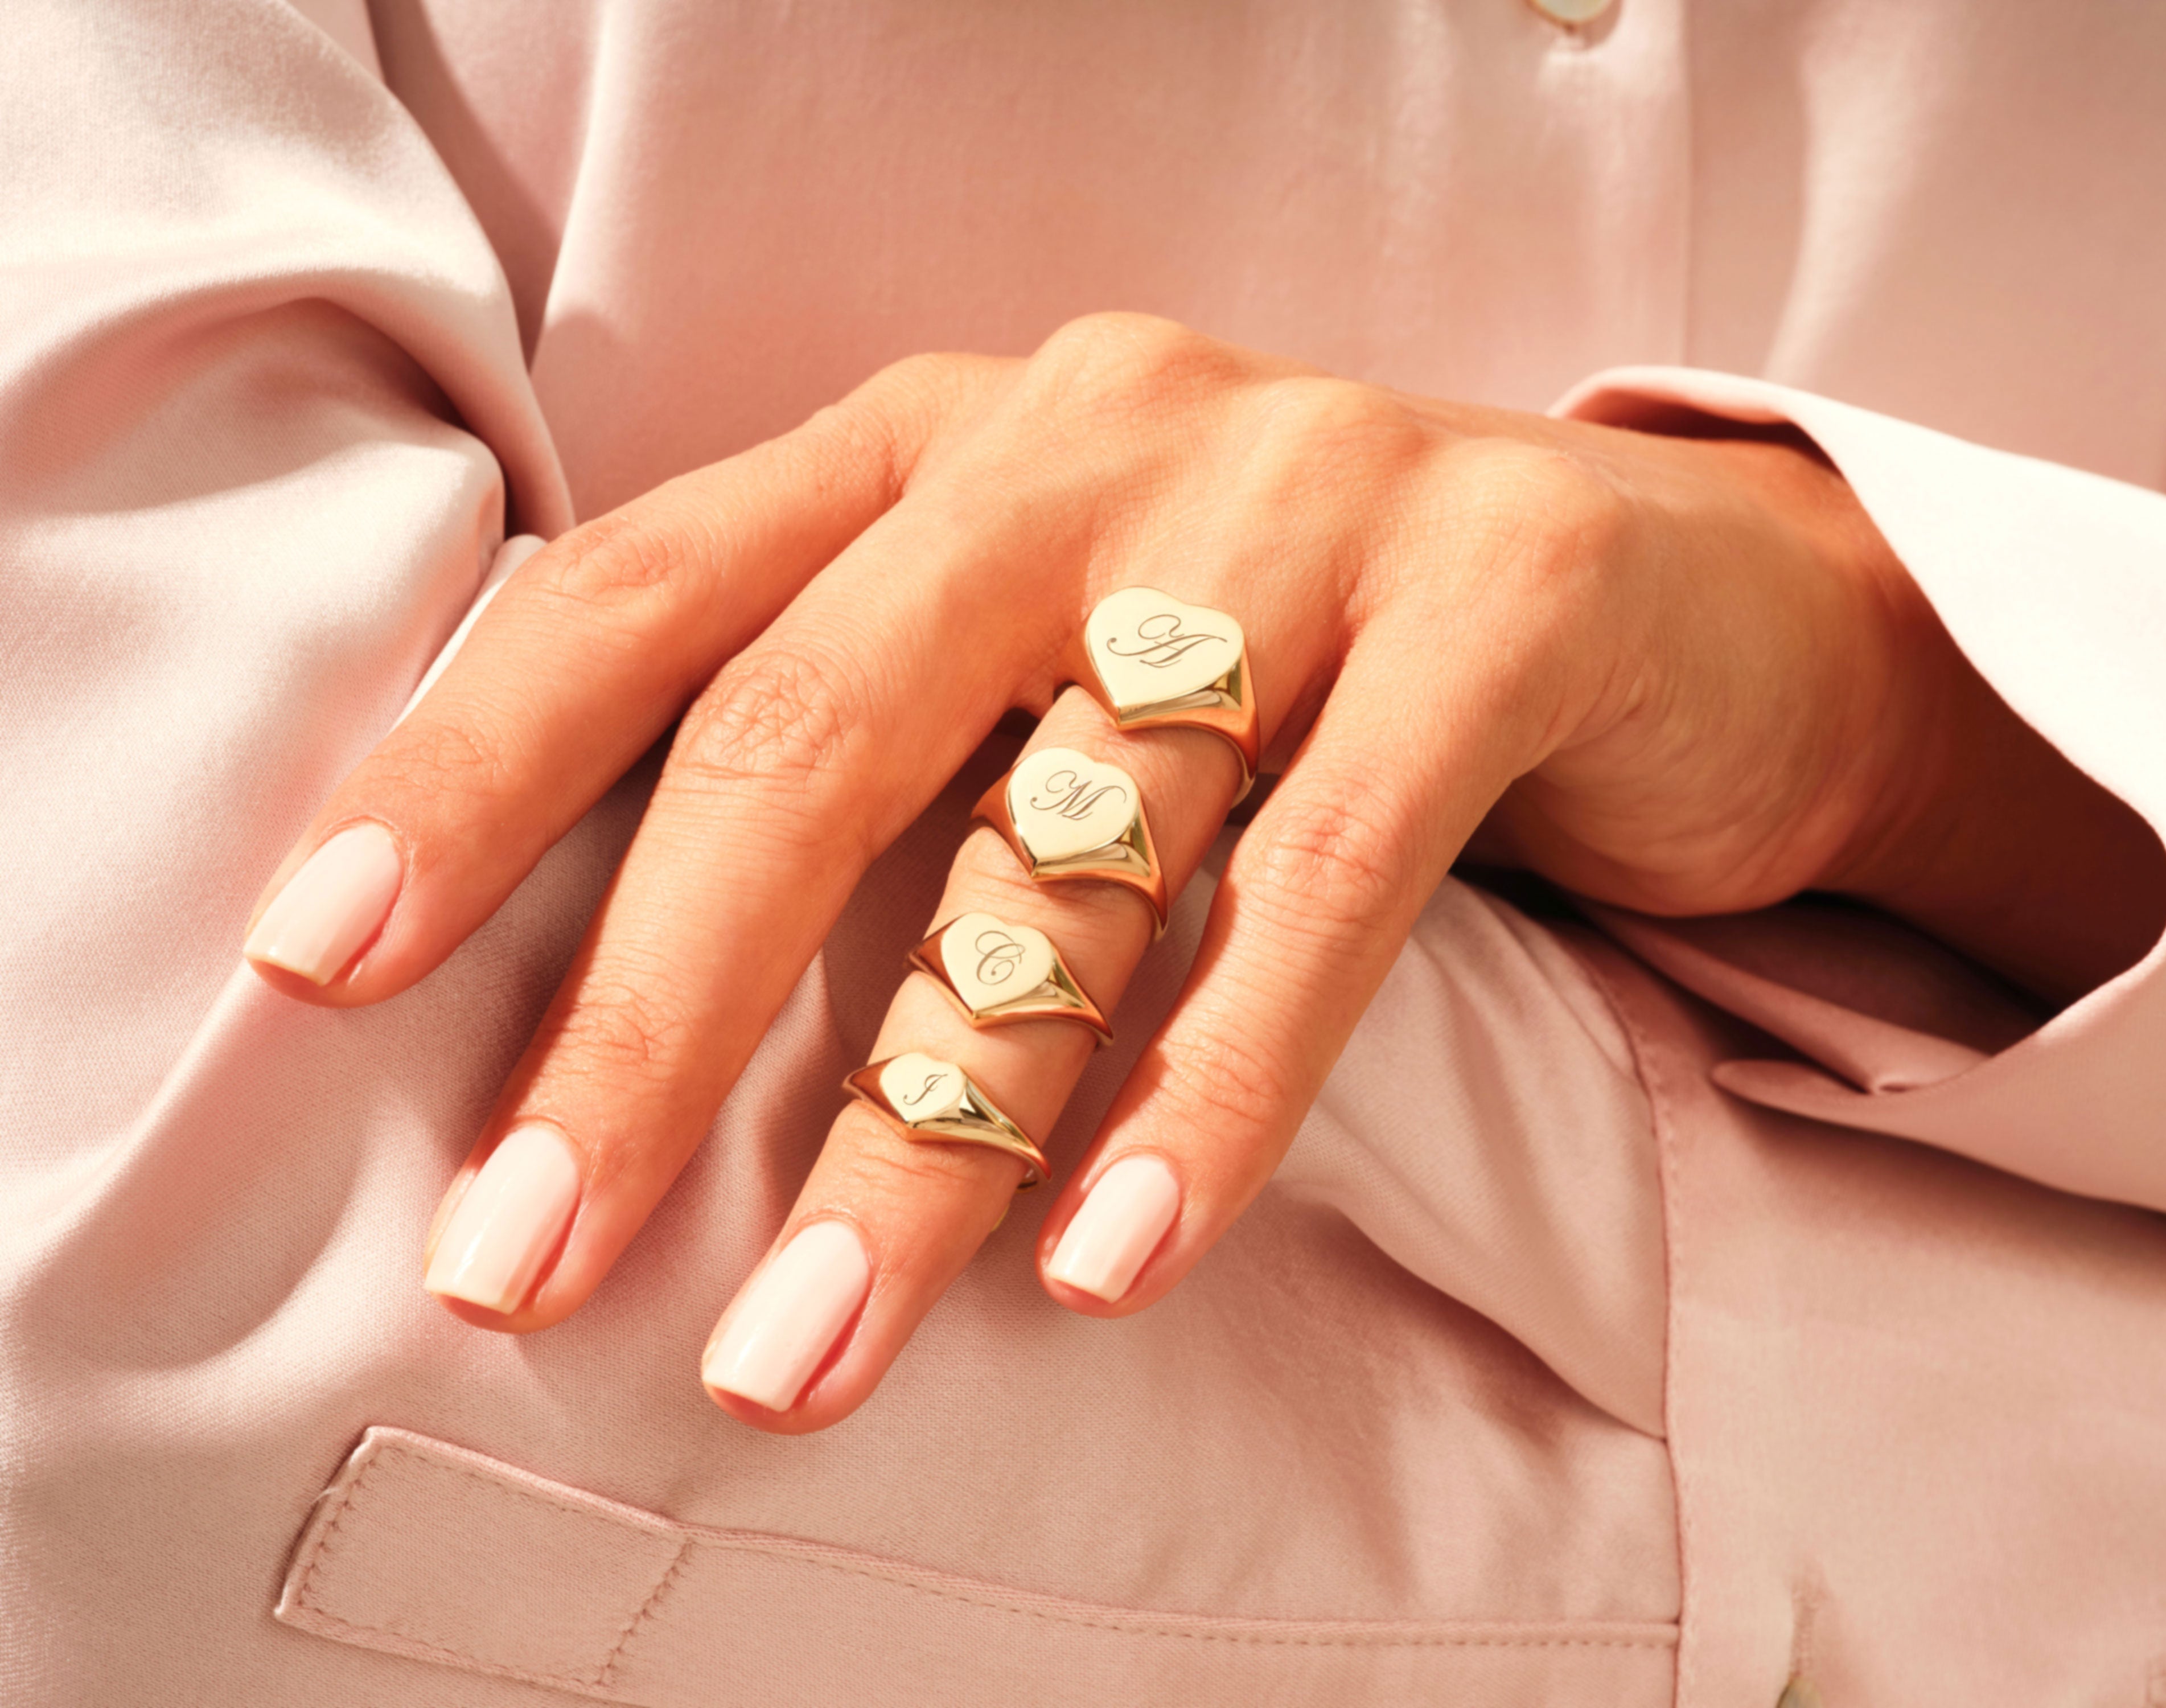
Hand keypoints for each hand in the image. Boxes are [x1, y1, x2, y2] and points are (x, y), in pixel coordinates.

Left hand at [241, 315, 2165, 1428]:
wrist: (1689, 603)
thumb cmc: (1316, 664)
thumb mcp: (1064, 662)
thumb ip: (888, 763)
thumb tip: (645, 1034)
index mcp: (943, 441)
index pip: (650, 584)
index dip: (468, 770)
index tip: (316, 969)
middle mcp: (1094, 432)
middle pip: (813, 719)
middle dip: (650, 1015)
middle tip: (518, 1261)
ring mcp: (1309, 488)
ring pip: (1072, 838)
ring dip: (926, 1125)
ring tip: (806, 1349)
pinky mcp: (1502, 594)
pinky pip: (1330, 871)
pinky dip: (1215, 1085)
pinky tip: (1115, 1262)